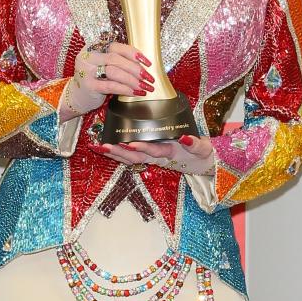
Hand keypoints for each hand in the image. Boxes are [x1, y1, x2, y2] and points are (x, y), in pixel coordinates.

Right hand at [61, 38, 155, 115]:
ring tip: (144, 87)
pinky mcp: (88, 86)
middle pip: (116, 59)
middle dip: (136, 69)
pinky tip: (135, 93)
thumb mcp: (104, 66)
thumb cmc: (95, 80)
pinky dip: (125, 89)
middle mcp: (88, 57)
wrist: (77, 97)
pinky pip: (111, 86)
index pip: (117, 46)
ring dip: (133, 80)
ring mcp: (86, 71)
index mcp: (94, 47)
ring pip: (114, 72)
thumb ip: (118, 61)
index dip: (134, 53)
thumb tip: (144, 65)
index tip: (148, 63)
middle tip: (149, 79)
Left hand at [98, 133, 215, 174]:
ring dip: (114, 153)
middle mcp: (157, 157)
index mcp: (170, 153)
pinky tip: (103, 147)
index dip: (143, 148)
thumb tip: (186, 138)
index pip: (155, 151)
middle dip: (119, 152)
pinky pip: (129, 156)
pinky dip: (116, 152)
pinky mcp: (148, 155)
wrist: (200, 163)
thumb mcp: (203, 149)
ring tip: (98, 147)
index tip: (131, 143)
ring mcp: (151, 157)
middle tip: (105, 146)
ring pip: (130, 158)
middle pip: (136, 157)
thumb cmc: (200, 154)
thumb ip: (195, 144)